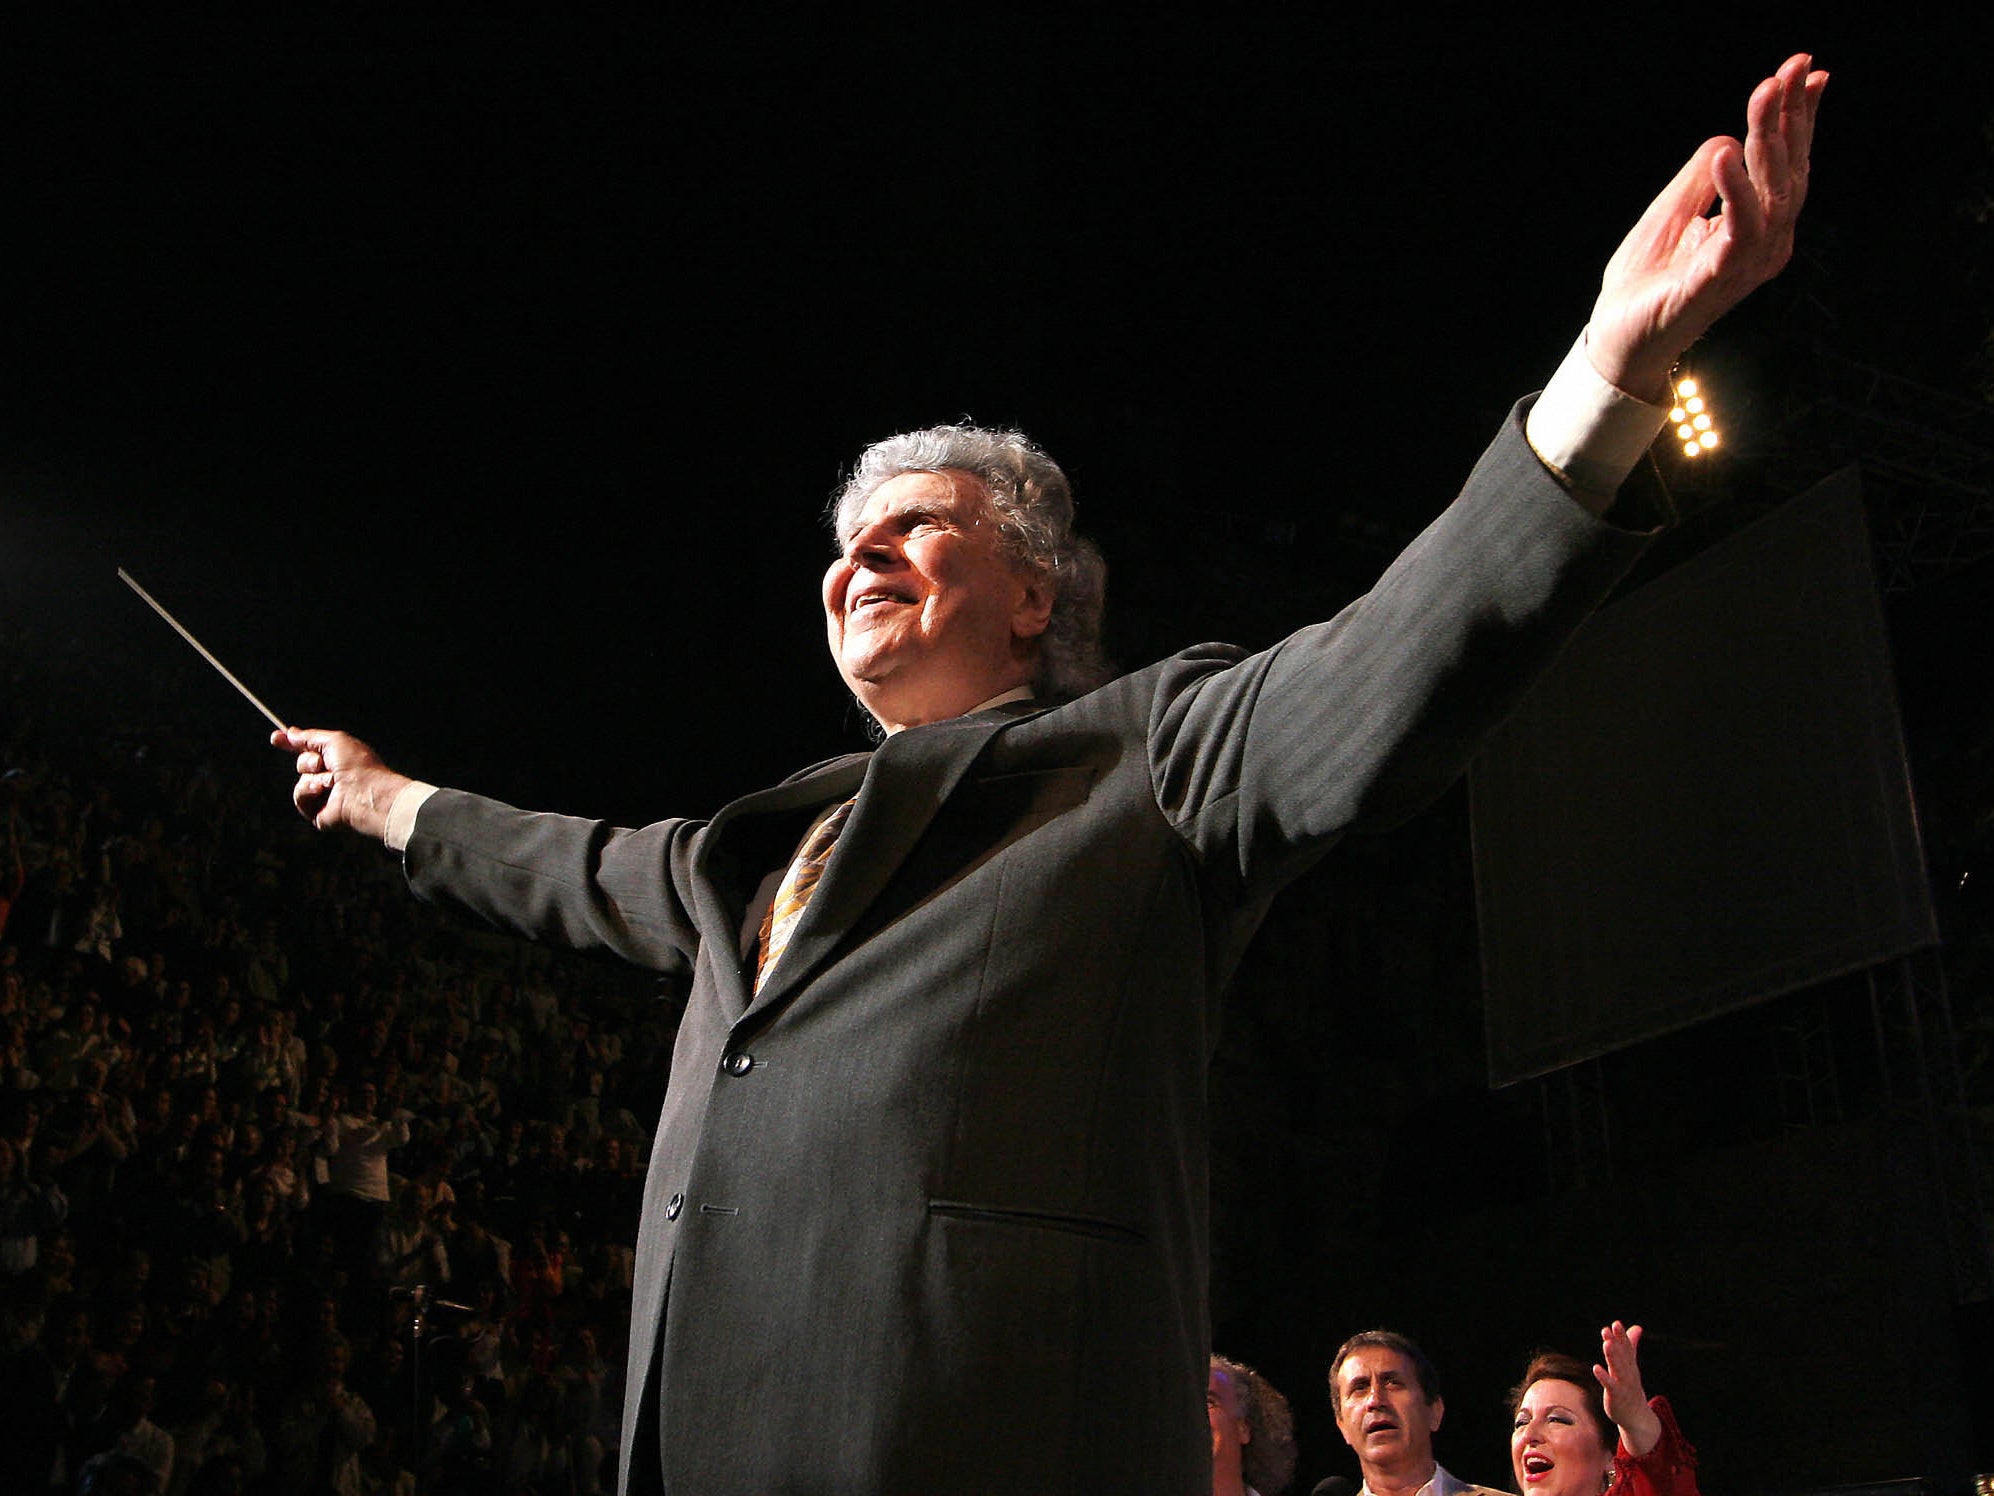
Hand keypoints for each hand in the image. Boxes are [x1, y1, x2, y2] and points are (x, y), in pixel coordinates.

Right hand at [270, 727, 412, 840]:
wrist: (365, 792)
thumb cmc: (357, 765)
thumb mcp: (334, 741)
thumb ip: (310, 737)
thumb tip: (289, 732)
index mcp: (340, 760)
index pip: (312, 750)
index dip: (293, 743)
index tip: (275, 737)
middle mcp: (333, 777)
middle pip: (302, 764)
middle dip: (308, 761)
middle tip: (321, 764)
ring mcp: (326, 796)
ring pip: (301, 781)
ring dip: (311, 778)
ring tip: (330, 782)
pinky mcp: (319, 812)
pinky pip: (300, 798)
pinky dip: (307, 792)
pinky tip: (322, 792)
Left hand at [1587, 53, 1827, 399]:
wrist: (1616, 339)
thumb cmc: (1646, 282)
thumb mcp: (1672, 212)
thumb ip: (1701, 176)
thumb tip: (1728, 138)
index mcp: (1756, 227)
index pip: (1785, 163)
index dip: (1797, 116)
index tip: (1804, 68)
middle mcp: (1763, 244)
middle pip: (1788, 171)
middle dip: (1790, 116)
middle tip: (1787, 70)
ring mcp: (1746, 264)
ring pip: (1774, 194)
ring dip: (1769, 141)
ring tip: (1762, 96)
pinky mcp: (1718, 280)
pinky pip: (1739, 230)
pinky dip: (1737, 190)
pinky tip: (1728, 153)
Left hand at [1593, 1320, 1662, 1457]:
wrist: (1637, 1417)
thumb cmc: (1630, 1387)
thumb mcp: (1631, 1365)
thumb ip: (1631, 1345)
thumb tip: (1637, 1327)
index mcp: (1631, 1365)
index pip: (1627, 1348)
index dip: (1622, 1336)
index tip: (1616, 1324)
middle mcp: (1629, 1373)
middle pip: (1622, 1355)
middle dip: (1616, 1342)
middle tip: (1609, 1328)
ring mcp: (1623, 1384)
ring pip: (1618, 1368)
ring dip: (1612, 1356)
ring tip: (1607, 1343)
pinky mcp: (1616, 1395)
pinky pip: (1610, 1385)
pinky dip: (1604, 1377)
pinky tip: (1596, 1367)